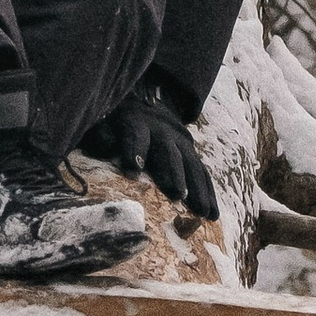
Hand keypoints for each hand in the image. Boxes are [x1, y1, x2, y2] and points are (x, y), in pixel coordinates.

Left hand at [87, 76, 217, 221]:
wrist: (147, 101)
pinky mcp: (192, 154)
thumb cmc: (118, 121)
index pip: (135, 136)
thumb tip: (105, 147)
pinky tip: (213, 214)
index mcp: (137, 124)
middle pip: (169, 153)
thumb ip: (101, 134)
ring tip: (202, 212)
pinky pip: (203, 173)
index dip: (134, 151)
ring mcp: (181, 144)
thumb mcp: (105, 121)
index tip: (132, 171)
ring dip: (198, 189)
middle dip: (174, 174)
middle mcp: (163, 133)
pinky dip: (209, 193)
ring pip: (192, 165)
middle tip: (177, 194)